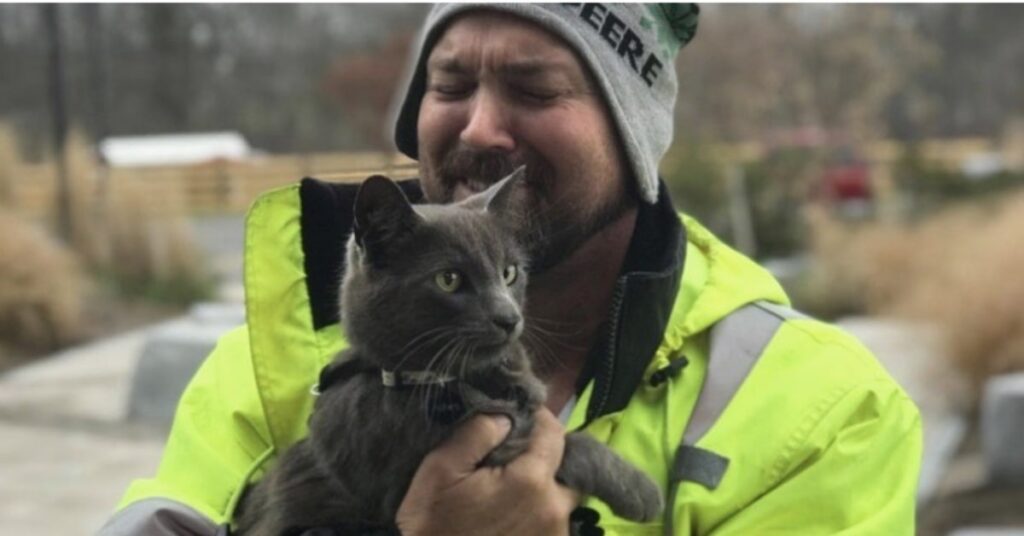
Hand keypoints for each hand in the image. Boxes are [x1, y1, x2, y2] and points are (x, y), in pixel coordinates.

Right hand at [395, 409, 577, 535]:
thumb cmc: (433, 525)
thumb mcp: (440, 471)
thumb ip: (476, 434)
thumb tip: (507, 417)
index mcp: (531, 481)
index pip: (554, 433)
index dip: (538, 417)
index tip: (520, 414)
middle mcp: (555, 508)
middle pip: (567, 467)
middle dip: (547, 455)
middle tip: (517, 452)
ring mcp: (556, 535)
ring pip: (564, 496)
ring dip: (545, 485)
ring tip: (514, 484)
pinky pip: (555, 521)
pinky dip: (541, 510)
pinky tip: (515, 512)